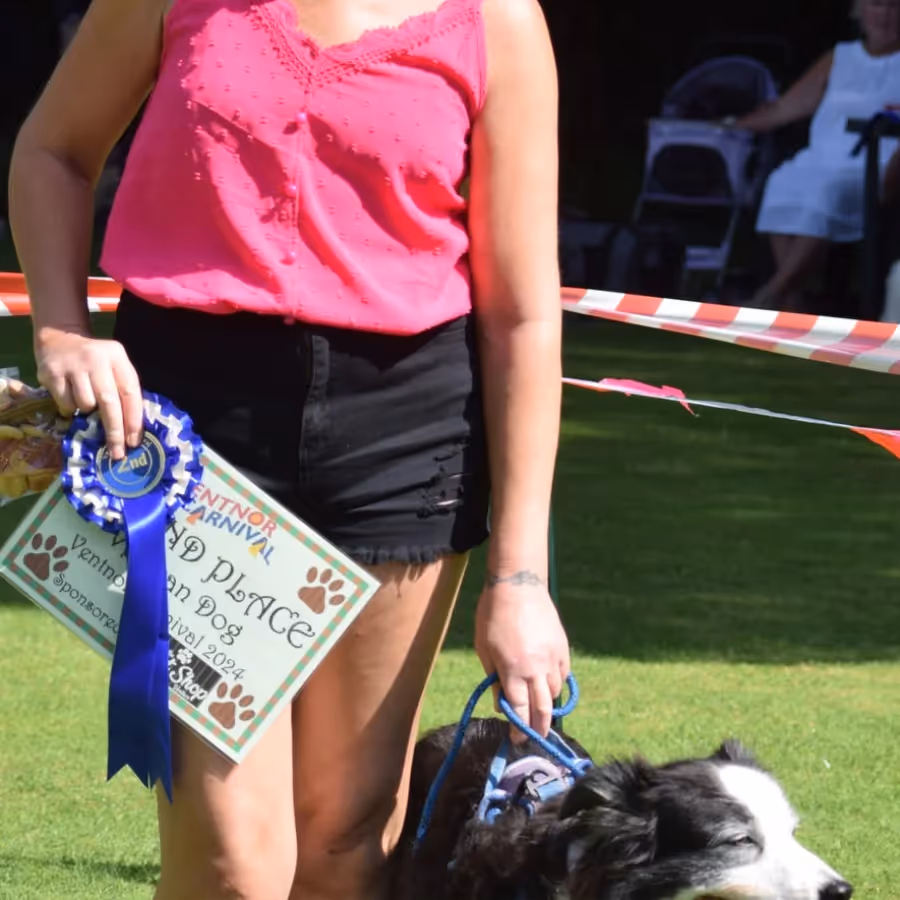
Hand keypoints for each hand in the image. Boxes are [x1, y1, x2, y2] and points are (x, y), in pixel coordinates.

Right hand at [35, 326, 143, 459]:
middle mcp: (96, 359)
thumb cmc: (95, 361)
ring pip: (86, 404)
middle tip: (117, 452)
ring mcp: (72, 365)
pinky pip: (66, 404)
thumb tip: (131, 431)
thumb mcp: (114, 366)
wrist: (60, 337)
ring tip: (86, 403)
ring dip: (88, 412)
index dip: (133, 419)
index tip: (134, 441)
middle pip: (109, 402)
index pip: (130, 392)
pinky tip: (70, 396)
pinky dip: (70, 407)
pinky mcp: (51, 373)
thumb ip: (123, 390)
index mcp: (117, 356)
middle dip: (114, 430)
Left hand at [474, 569, 570, 742]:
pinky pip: (563, 675)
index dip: (518, 729)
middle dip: (538, 728)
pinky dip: (556, 685)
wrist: (518, 584)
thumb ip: (494, 679)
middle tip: (534, 738)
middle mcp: (536, 668)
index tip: (516, 739)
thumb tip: (501, 703)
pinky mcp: (562, 647)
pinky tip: (548, 686)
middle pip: (542, 709)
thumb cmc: (493, 615)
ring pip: (555, 693)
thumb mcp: (484, 648)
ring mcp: (552, 658)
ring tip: (538, 711)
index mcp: (513, 670)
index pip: (519, 711)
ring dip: (546, 706)